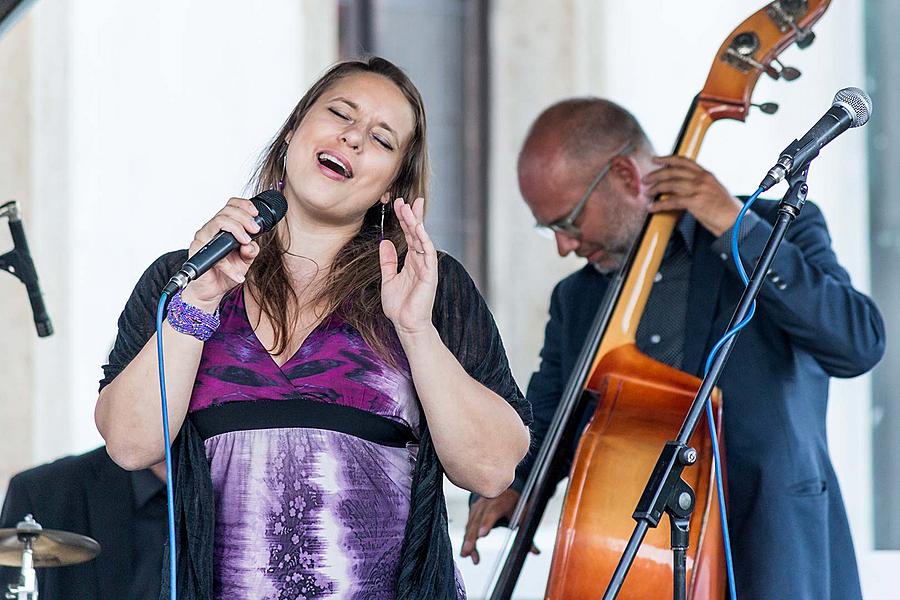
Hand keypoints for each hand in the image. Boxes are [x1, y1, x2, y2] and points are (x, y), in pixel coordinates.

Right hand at [181, 197, 260, 308]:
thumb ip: (251, 250)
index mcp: (223, 228)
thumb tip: (251, 245)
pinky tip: (238, 275)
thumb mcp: (246, 260)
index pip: (230, 206)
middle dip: (244, 218)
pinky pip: (214, 251)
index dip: (243, 205)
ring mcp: (203, 239)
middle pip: (226, 211)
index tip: (255, 213)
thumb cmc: (226, 273)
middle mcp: (211, 230)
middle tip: (255, 229)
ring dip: (237, 230)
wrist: (212, 290)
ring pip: (218, 222)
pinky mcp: (197, 251)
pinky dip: (229, 265)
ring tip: (246, 243)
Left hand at [379, 197, 437, 336]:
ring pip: (422, 240)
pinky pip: (428, 253)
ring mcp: (426, 267)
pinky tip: (419, 228)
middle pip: (417, 233)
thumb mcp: (388, 279)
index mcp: (411, 262)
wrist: (406, 325)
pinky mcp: (430, 274)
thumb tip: (385, 242)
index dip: (404, 220)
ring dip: (416, 223)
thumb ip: (387, 261)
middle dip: (411, 216)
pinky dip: (424, 240)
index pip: (409, 236)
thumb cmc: (399, 307)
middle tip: (404, 200)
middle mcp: (420, 261)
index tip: (398, 204)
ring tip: (409, 208)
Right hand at [460, 488, 539, 564]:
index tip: (481, 535)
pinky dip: (468, 540)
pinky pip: (469, 527)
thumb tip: (535, 551)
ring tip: (465, 554)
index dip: (486, 523)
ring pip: (470, 524)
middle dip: (471, 536)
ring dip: (467, 540)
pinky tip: (468, 553)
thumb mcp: (523, 513)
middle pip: (477, 520)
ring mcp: (478, 507)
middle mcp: (486, 503)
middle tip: (468, 551)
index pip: (492, 512)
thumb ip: (526, 532)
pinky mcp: (473, 513)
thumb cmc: (514, 502)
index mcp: (500, 501)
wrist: (505, 490)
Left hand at [643, 155, 742, 236]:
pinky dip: (659, 204)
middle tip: (645, 179)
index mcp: (706, 174)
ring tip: (646, 193)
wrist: (736, 221)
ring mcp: (699, 189)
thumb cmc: (725, 210)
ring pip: (670, 184)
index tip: (655, 159)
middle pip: (673, 171)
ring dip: (655, 188)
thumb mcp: (713, 191)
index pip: (684, 161)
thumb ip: (699, 185)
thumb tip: (680, 187)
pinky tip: (652, 207)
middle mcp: (702, 179)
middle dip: (656, 174)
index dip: (667, 159)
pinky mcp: (696, 202)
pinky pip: (672, 201)